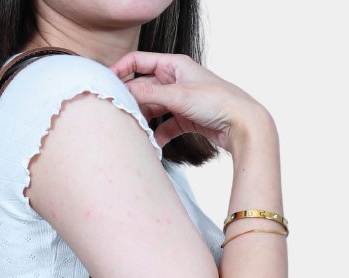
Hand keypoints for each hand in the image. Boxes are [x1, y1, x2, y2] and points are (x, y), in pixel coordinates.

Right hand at [108, 51, 271, 153]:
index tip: (106, 85)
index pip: (139, 61)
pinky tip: (155, 145)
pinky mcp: (186, 119)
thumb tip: (123, 94)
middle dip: (131, 100)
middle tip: (117, 114)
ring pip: (153, 108)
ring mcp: (181, 100)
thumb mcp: (179, 95)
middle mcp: (177, 80)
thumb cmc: (217, 102)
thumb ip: (148, 95)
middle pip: (143, 88)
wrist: (242, 124)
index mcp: (175, 65)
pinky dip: (159, 135)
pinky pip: (165, 126)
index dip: (120, 70)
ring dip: (144, 120)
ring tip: (135, 131)